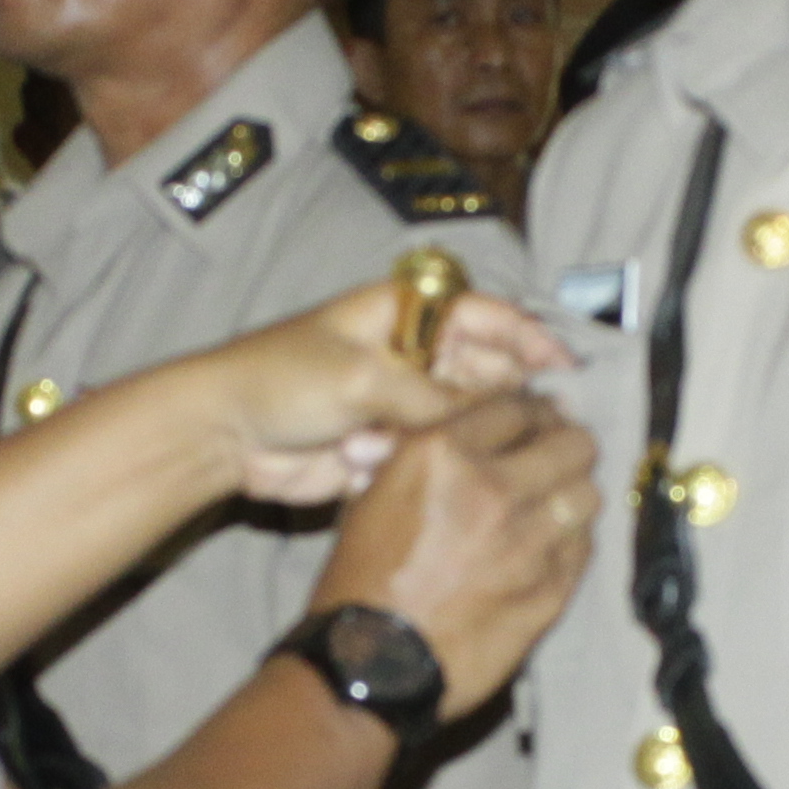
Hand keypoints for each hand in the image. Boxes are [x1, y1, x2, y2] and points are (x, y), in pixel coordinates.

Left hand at [204, 278, 572, 510]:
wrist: (224, 435)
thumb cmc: (282, 380)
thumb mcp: (363, 378)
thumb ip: (433, 398)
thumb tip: (493, 418)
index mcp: (402, 315)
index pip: (483, 315)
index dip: (527, 337)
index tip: (565, 367)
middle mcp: (409, 355)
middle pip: (483, 370)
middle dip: (510, 396)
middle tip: (543, 426)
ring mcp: (399, 402)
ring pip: (462, 419)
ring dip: (469, 436)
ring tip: (487, 456)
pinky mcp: (387, 446)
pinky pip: (432, 454)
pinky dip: (437, 463)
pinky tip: (439, 473)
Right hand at [311, 393, 598, 715]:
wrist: (369, 664)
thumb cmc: (358, 578)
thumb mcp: (371, 494)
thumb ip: (419, 452)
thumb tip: (460, 425)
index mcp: (443, 454)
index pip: (518, 406)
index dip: (531, 411)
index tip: (535, 421)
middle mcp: (494, 490)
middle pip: (573, 443)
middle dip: (565, 446)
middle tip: (554, 458)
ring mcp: (529, 544)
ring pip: (587, 496)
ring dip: (571, 496)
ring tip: (555, 505)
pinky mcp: (550, 592)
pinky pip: (582, 550)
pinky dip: (570, 543)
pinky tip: (549, 549)